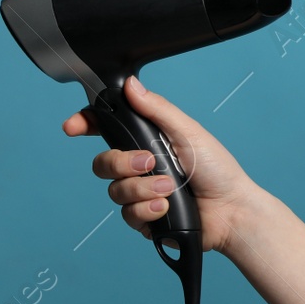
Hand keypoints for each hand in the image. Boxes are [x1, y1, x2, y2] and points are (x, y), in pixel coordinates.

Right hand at [63, 74, 259, 254]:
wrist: (231, 209)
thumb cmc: (216, 168)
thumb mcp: (188, 132)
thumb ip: (158, 110)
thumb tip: (131, 84)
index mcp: (148, 142)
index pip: (107, 130)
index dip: (85, 125)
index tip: (73, 126)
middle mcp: (139, 167)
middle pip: (102, 163)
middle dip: (122, 163)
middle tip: (149, 163)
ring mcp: (139, 193)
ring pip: (114, 190)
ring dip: (144, 188)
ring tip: (171, 188)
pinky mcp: (143, 218)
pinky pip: (127, 214)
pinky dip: (148, 209)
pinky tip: (167, 206)